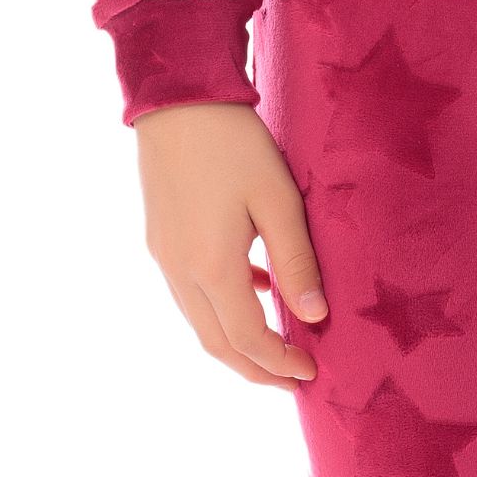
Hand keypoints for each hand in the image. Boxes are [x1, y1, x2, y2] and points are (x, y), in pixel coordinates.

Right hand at [134, 101, 329, 390]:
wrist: (178, 99)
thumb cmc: (234, 142)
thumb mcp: (277, 197)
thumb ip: (297, 259)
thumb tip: (315, 316)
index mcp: (211, 268)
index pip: (248, 340)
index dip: (280, 364)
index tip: (311, 373)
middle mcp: (180, 272)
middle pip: (217, 344)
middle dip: (255, 369)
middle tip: (292, 378)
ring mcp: (164, 256)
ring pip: (200, 321)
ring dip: (236, 341)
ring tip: (277, 341)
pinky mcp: (160, 237)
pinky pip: (191, 292)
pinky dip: (221, 305)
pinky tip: (254, 285)